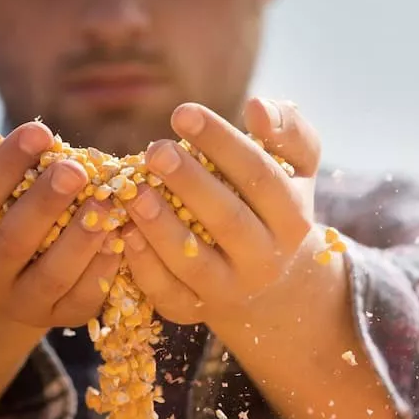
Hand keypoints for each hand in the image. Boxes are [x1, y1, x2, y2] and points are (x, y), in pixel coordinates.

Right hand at [0, 118, 121, 327]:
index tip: (39, 130)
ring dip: (81, 238)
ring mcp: (19, 304)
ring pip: (51, 276)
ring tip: (106, 201)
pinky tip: (121, 234)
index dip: (5, 166)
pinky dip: (103, 269)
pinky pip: (82, 299)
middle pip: (12, 242)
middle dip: (46, 202)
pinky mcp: (57, 317)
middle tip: (75, 168)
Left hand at [120, 98, 320, 324]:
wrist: (270, 283)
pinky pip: (165, 292)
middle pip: (227, 220)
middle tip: (154, 150)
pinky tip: (123, 231)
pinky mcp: (193, 311)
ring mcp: (229, 291)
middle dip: (189, 183)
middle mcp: (265, 259)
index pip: (258, 176)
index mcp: (292, 218)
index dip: (221, 143)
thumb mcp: (295, 167)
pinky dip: (142, 264)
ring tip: (133, 191)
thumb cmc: (272, 204)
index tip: (182, 113)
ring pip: (193, 262)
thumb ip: (287, 130)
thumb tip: (256, 108)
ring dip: (160, 226)